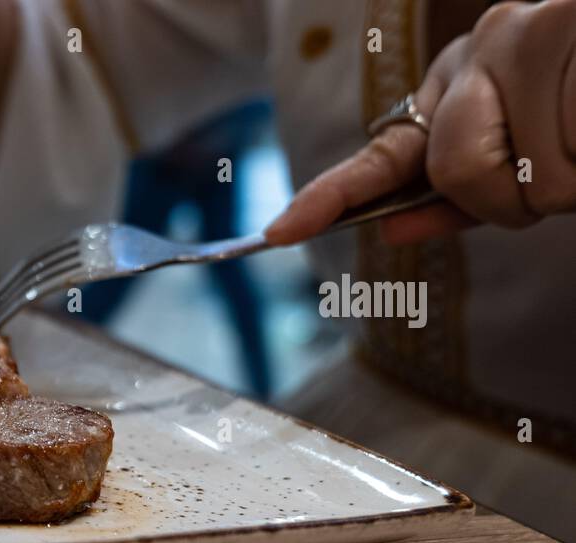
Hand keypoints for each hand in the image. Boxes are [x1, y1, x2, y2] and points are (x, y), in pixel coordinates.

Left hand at [267, 0, 575, 245]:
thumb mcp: (523, 154)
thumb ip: (459, 196)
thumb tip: (391, 226)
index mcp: (461, 83)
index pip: (384, 155)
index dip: (330, 197)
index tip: (278, 234)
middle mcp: (486, 46)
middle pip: (457, 173)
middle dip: (510, 201)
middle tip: (557, 175)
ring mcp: (535, 32)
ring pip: (528, 180)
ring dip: (569, 184)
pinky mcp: (573, 26)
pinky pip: (568, 164)